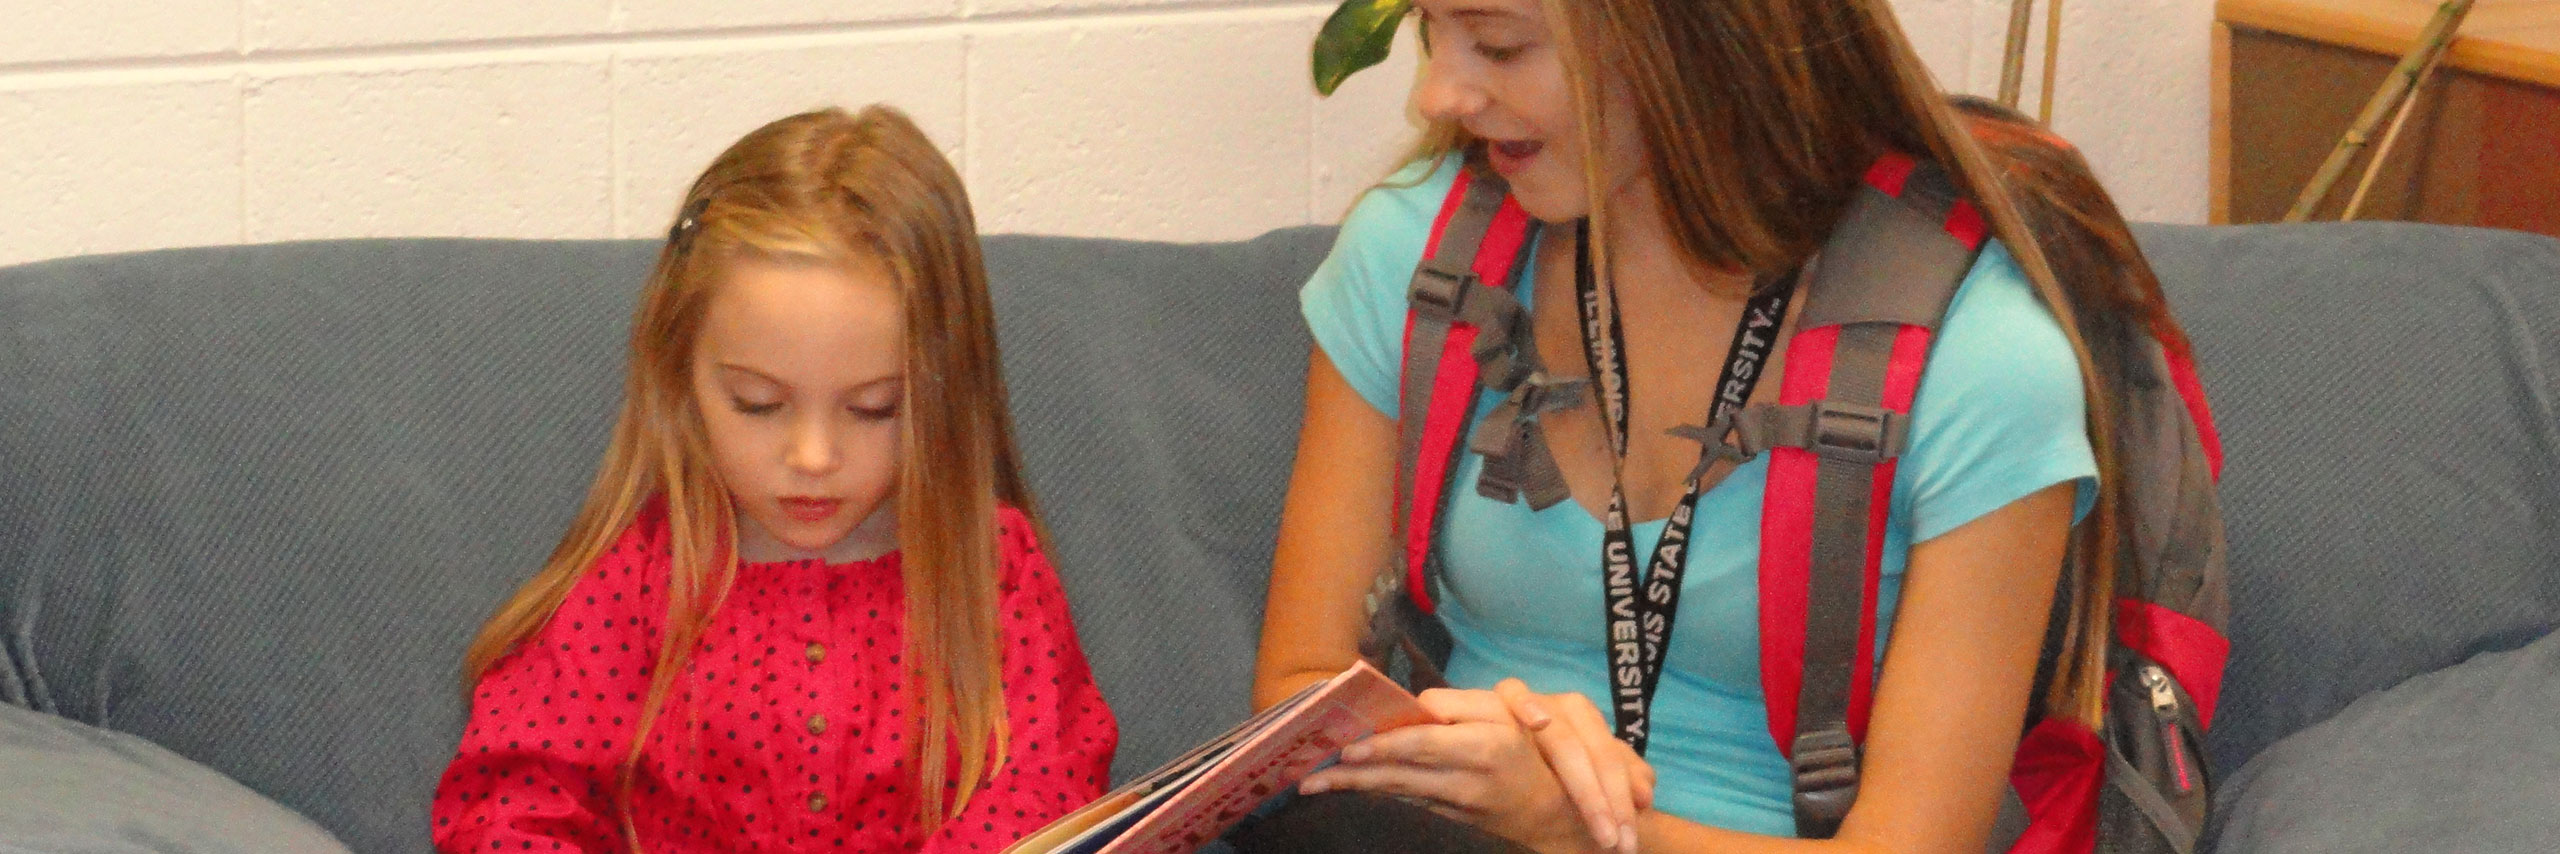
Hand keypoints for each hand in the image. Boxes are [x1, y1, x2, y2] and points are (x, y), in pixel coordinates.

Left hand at [1298, 688, 1636, 853]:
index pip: (1424, 745)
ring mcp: (1455, 805)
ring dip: (1356, 790)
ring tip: (1317, 784)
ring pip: (1396, 794)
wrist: (1552, 810)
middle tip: (1310, 778)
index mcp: (1484, 747)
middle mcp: (1467, 780)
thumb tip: (1415, 708)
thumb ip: (1461, 704)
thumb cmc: (1527, 749)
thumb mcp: (1506, 714)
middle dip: (1352, 778)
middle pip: (1399, 777)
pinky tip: (1350, 788)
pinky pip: (1406, 804)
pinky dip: (1376, 795)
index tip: (1348, 748)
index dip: (1384, 747)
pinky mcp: (1447, 818)